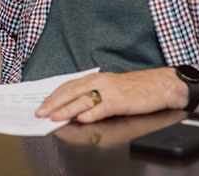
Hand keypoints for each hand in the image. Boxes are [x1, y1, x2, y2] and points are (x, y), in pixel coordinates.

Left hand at [35, 68, 187, 123]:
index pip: (68, 86)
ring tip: (55, 117)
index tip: (41, 105)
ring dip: (67, 109)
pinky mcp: (120, 101)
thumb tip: (70, 106)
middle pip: (71, 92)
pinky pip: (103, 108)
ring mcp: (109, 91)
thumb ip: (90, 94)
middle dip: (54, 103)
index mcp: (93, 78)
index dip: (53, 96)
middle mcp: (99, 82)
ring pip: (83, 100)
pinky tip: (82, 119)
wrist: (157, 85)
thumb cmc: (132, 88)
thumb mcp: (107, 87)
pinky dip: (91, 113)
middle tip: (41, 112)